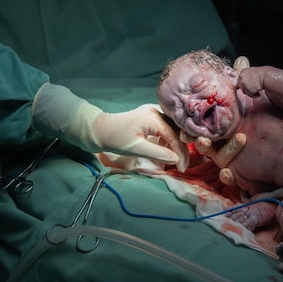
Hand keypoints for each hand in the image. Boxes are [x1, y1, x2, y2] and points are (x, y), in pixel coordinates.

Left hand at [32, 84, 188, 169]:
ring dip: (175, 146)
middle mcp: (156, 112)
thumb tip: (176, 160)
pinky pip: (165, 129)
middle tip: (182, 167)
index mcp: (153, 118)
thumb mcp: (136, 149)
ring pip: (172, 131)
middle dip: (181, 150)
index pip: (174, 137)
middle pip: (176, 132)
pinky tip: (166, 152)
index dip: (180, 154)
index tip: (182, 169)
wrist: (99, 130)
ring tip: (175, 161)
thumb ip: (158, 154)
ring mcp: (153, 114)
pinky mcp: (150, 118)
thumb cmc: (115, 138)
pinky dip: (168, 141)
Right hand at [180, 55, 249, 183]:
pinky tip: (232, 172)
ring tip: (209, 143)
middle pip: (205, 128)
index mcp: (242, 106)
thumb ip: (267, 78)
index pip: (213, 101)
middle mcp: (235, 128)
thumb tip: (242, 82)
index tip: (195, 100)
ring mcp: (239, 153)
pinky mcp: (246, 174)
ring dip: (207, 148)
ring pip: (213, 151)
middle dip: (194, 129)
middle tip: (196, 130)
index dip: (199, 102)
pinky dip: (226, 175)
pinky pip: (229, 175)